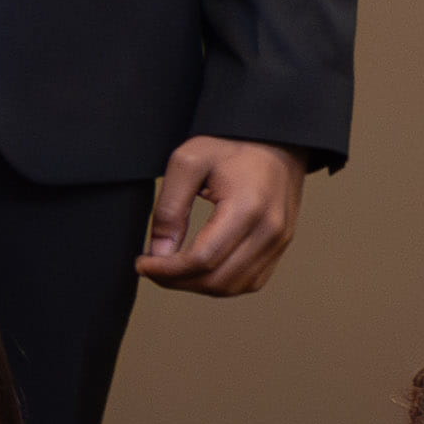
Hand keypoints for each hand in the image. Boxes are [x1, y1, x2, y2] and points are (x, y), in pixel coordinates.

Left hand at [138, 134, 309, 296]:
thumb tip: (159, 253)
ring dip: (197, 285)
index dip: (167, 270)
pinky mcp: (281, 245)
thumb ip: (169, 208)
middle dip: (177, 281)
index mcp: (247, 208)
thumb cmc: (231, 143)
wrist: (275, 137)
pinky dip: (221, 283)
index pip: (202, 259)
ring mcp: (279, 240)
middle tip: (153, 269)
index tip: (142, 263)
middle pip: (217, 280)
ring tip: (172, 270)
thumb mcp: (188, 163)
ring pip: (233, 286)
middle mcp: (270, 230)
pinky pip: (249, 281)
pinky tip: (199, 269)